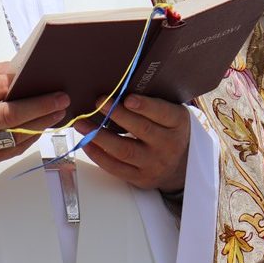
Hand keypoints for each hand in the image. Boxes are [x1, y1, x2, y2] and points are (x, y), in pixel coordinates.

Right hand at [0, 61, 69, 167]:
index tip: (50, 83)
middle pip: (12, 115)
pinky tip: (41, 126)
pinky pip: (14, 149)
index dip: (28, 86)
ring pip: (17, 135)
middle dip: (42, 106)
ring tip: (59, 112)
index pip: (2, 89)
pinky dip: (31, 137)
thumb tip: (27, 70)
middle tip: (63, 99)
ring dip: (42, 123)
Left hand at [74, 94, 189, 191]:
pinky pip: (116, 168)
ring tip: (81, 123)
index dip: (145, 106)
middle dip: (117, 115)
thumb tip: (122, 84)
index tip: (127, 98)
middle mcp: (168, 145)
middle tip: (98, 102)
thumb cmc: (168, 129)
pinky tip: (86, 142)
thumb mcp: (171, 112)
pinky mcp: (140, 178)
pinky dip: (98, 155)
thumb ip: (153, 101)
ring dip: (99, 136)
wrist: (181, 165)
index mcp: (178, 123)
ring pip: (124, 150)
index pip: (162, 113)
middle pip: (141, 129)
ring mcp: (154, 164)